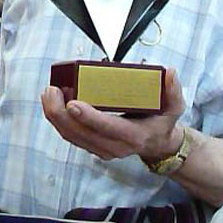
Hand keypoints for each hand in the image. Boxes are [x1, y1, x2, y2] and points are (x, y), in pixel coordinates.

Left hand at [41, 68, 185, 161]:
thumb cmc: (163, 121)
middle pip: (81, 133)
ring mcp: (102, 149)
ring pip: (72, 136)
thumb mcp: (175, 106)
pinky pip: (72, 136)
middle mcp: (115, 146)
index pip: (107, 127)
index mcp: (134, 135)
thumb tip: (170, 73)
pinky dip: (58, 121)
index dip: (88, 117)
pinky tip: (51, 103)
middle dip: (61, 113)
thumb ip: (173, 90)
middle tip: (52, 91)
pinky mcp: (94, 146)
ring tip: (48, 94)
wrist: (159, 144)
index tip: (72, 103)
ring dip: (55, 117)